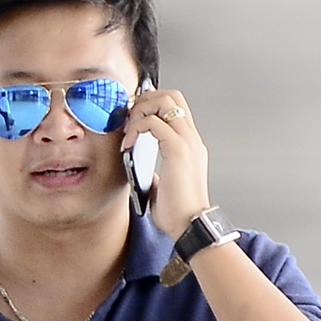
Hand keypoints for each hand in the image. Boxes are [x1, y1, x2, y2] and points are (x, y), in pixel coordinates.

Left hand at [121, 88, 211, 242]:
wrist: (190, 225)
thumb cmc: (179, 213)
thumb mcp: (164, 187)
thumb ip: (157, 174)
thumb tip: (144, 172)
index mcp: (190, 145)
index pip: (175, 107)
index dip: (152, 103)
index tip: (134, 116)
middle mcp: (191, 138)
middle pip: (171, 95)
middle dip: (146, 99)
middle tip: (129, 117)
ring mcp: (187, 141)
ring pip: (164, 101)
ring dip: (141, 110)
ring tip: (128, 129)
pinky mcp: (177, 150)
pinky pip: (154, 123)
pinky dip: (137, 127)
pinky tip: (128, 144)